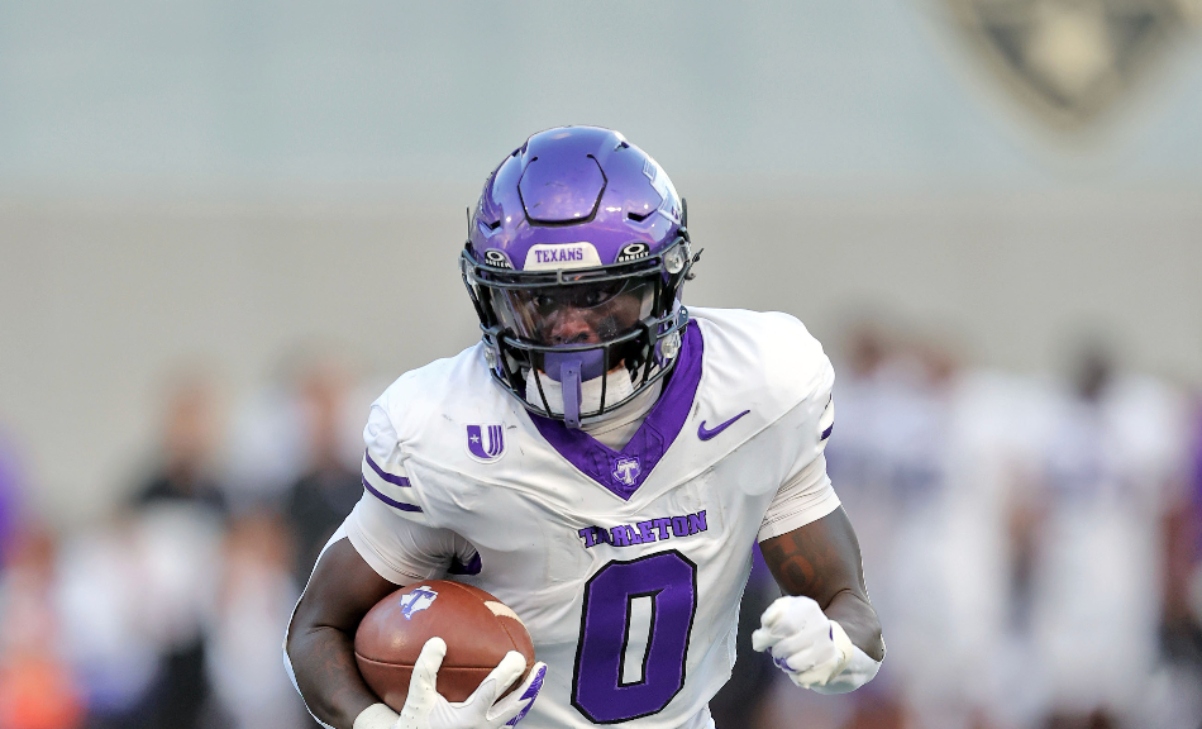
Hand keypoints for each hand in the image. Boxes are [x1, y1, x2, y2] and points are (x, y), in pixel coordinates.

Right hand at [395, 637, 546, 728]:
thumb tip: (437, 641)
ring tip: (535, 679)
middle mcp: (482, 728)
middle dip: (531, 686)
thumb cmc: (417, 722)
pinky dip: (513, 706)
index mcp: (468, 718)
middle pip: (515, 707)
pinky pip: (505, 722)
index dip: (507, 673)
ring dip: (526, 697)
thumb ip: (425, 670)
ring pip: (514, 717)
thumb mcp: (417, 697)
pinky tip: (514, 694)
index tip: (516, 656)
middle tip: (540, 666)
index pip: (493, 691)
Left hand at [751, 595, 852, 688]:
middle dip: (775, 651)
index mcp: (807, 608)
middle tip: (776, 650)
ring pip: (793, 664)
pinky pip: (801, 678)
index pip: (785, 624)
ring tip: (787, 657)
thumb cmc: (797, 624)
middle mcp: (821, 626)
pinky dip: (795, 675)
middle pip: (787, 646)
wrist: (827, 640)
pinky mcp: (829, 666)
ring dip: (784, 663)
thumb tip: (760, 637)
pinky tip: (799, 666)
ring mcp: (827, 647)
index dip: (769, 635)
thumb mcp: (783, 612)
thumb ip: (770, 618)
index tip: (762, 640)